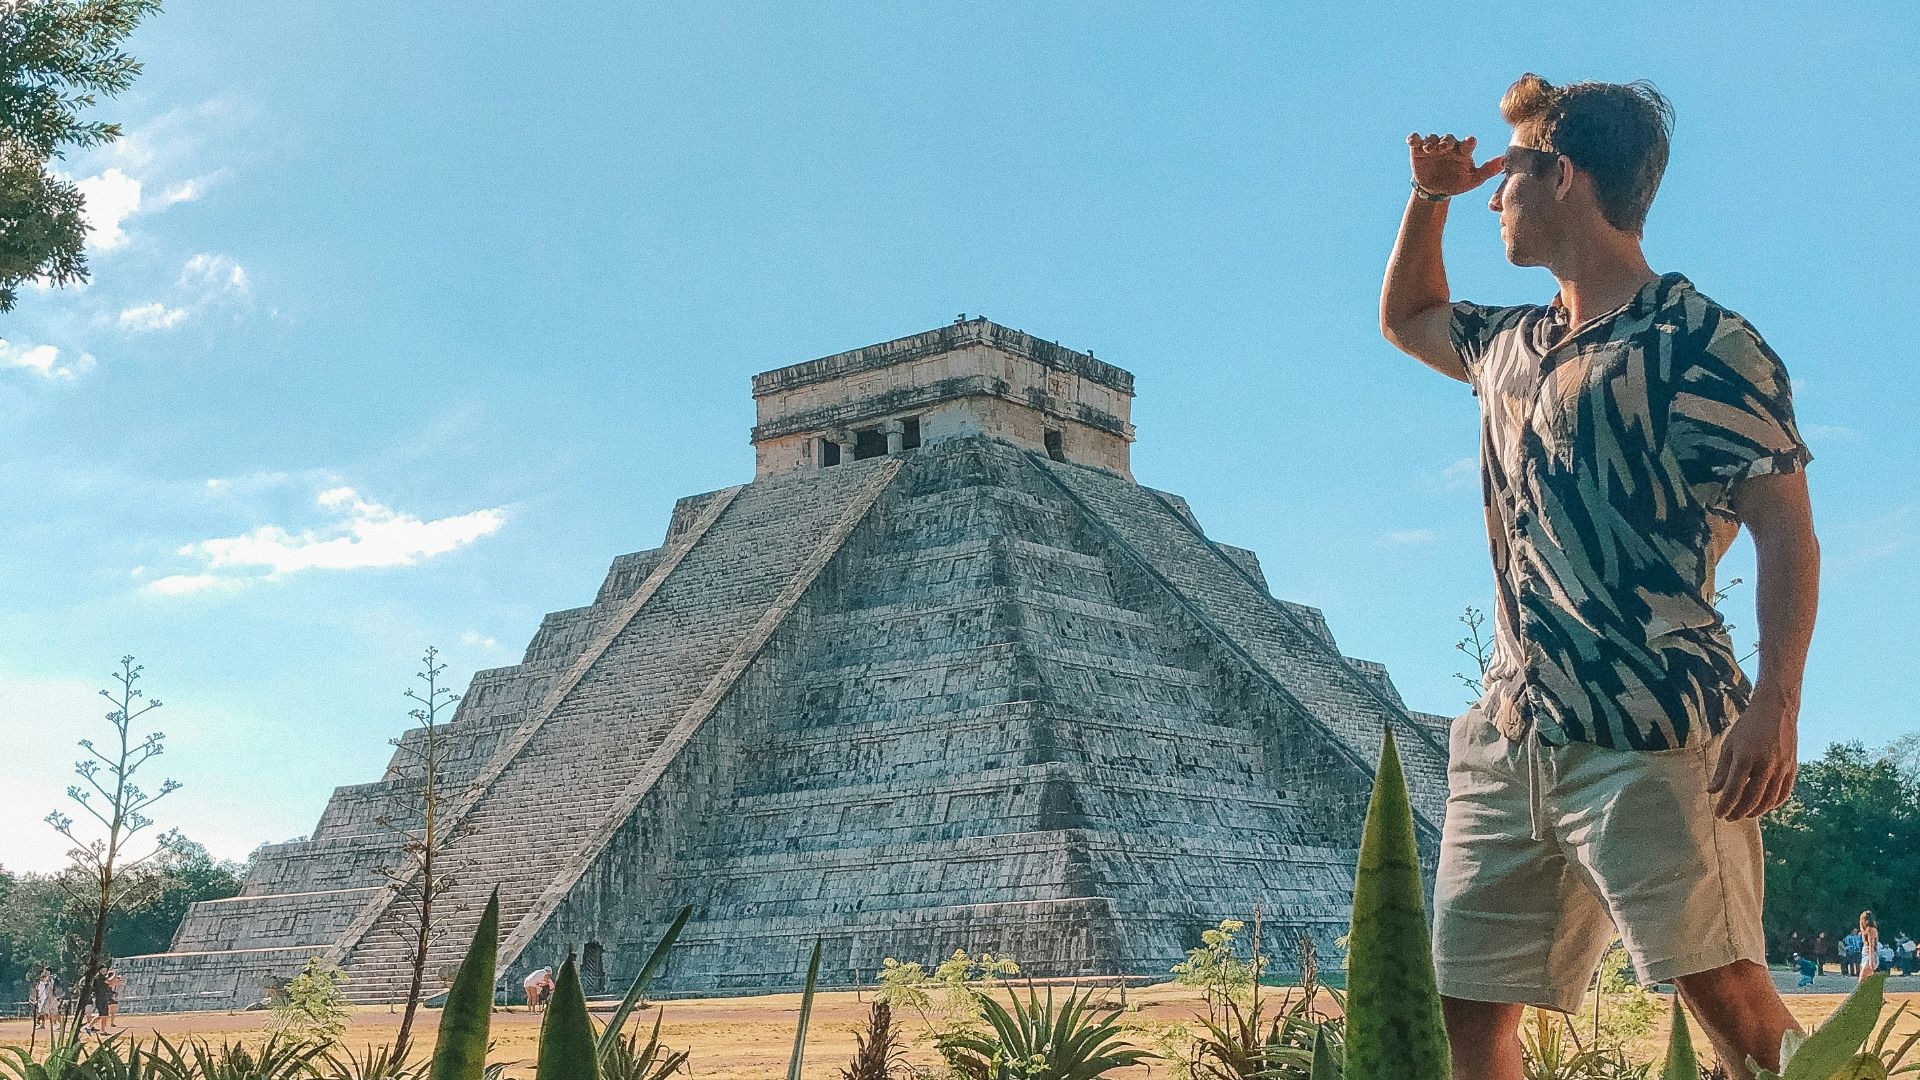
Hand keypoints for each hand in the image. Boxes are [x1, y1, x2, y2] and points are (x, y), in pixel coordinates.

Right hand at [1407, 133, 1504, 196]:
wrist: (1435, 190)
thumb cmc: (1457, 183)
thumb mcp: (1473, 180)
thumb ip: (1487, 171)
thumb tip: (1503, 161)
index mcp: (1463, 151)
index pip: (1467, 144)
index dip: (1468, 142)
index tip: (1470, 142)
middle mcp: (1449, 146)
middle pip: (1448, 139)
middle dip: (1446, 142)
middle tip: (1444, 148)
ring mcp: (1433, 146)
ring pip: (1432, 138)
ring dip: (1431, 142)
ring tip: (1429, 149)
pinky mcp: (1418, 149)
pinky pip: (1415, 140)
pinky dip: (1413, 138)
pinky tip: (1412, 141)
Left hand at [1708, 683, 1799, 819]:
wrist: (1776, 709)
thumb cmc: (1748, 726)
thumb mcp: (1729, 745)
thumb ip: (1722, 770)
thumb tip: (1712, 791)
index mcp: (1745, 757)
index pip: (1733, 790)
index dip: (1725, 805)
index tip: (1718, 814)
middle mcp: (1765, 765)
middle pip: (1751, 798)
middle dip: (1738, 812)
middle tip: (1729, 818)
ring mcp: (1782, 767)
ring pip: (1769, 800)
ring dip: (1756, 811)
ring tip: (1744, 814)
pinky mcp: (1792, 767)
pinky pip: (1784, 793)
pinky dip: (1773, 804)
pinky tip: (1763, 806)